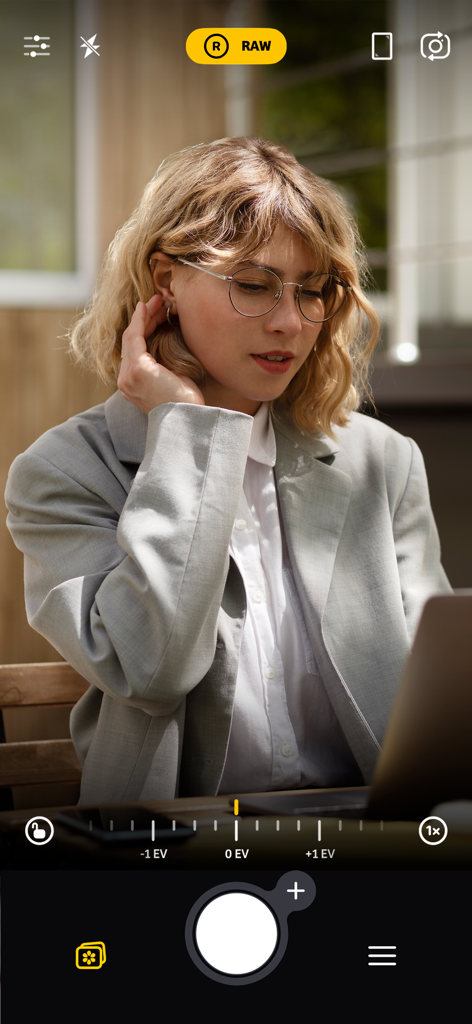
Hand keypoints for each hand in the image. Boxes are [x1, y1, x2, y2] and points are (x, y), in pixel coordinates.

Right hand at [117, 295, 204, 413]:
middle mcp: (125, 382)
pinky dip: (141, 320)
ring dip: (144, 316)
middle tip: (158, 302)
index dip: (143, 330)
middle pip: (131, 342)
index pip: (134, 352)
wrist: (190, 420)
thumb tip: (168, 343)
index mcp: (132, 386)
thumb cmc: (186, 405)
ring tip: (157, 300)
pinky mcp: (137, 370)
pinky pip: (135, 337)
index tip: (155, 314)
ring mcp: (128, 377)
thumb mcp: (172, 381)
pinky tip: (148, 307)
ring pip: (132, 337)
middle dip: (144, 319)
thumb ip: (164, 366)